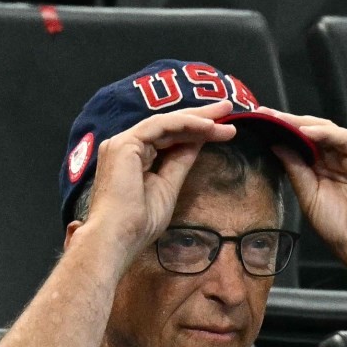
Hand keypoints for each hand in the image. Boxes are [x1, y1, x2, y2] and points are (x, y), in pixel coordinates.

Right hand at [83, 100, 236, 262]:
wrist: (118, 238)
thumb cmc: (138, 223)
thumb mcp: (168, 187)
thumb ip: (179, 162)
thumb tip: (196, 144)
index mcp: (133, 157)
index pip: (169, 136)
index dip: (196, 130)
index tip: (224, 129)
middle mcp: (125, 145)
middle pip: (169, 124)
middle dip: (200, 116)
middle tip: (228, 108)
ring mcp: (123, 143)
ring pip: (166, 122)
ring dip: (198, 119)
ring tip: (225, 117)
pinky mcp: (125, 143)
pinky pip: (161, 126)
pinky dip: (186, 124)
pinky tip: (208, 126)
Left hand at [261, 108, 346, 306]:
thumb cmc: (341, 227)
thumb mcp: (308, 196)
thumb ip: (295, 169)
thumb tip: (276, 144)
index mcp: (320, 169)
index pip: (298, 143)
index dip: (279, 132)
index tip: (257, 123)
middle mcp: (335, 158)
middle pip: (310, 132)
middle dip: (287, 122)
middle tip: (264, 114)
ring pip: (326, 131)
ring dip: (302, 124)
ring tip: (281, 119)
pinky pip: (344, 139)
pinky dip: (326, 133)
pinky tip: (307, 131)